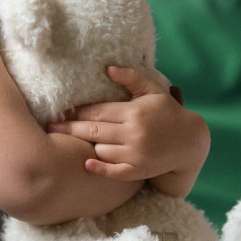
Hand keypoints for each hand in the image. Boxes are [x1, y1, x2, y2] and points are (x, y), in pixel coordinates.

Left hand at [47, 66, 209, 194]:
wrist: (189, 142)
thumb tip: (107, 69)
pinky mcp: (137, 170)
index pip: (97, 111)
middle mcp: (133, 133)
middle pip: (93, 130)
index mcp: (134, 111)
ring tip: (73, 140)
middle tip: (51, 126)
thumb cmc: (168, 112)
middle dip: (70, 128)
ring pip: (100, 150)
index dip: (77, 111)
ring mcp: (135, 154)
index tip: (62, 110)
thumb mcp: (153, 90)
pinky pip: (113, 171)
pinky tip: (86, 164)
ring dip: (88, 145)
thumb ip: (131, 78)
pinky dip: (99, 168)